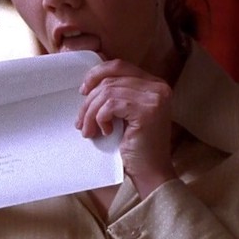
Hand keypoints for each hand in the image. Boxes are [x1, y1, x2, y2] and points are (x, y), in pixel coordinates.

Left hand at [76, 59, 176, 197]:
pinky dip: (100, 118)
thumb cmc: (136, 147)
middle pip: (110, 79)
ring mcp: (155, 98)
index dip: (97, 74)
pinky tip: (105, 132)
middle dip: (89, 101)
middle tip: (81, 121)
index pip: (119, 66)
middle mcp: (158, 87)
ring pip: (107, 92)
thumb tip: (88, 84)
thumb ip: (116, 95)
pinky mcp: (148, 110)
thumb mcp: (125, 114)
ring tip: (89, 130)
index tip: (83, 91)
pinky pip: (111, 105)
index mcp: (154, 84)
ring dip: (91, 113)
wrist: (151, 173)